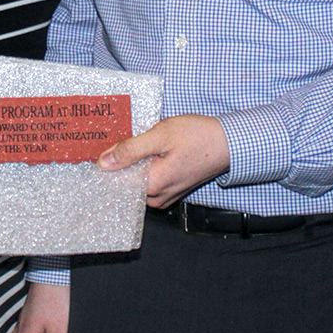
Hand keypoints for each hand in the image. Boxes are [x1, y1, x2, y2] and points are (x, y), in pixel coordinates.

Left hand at [97, 114, 228, 208]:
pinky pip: (151, 182)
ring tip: (142, 143)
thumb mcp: (160, 136)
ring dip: (136, 165)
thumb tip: (104, 162)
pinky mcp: (173, 190)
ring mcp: (167, 196)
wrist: (228, 142)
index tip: (106, 149)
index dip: (109, 164)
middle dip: (124, 162)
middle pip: (127, 182)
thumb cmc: (198, 137)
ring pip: (139, 182)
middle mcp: (158, 197)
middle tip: (128, 140)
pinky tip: (152, 152)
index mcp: (152, 186)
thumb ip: (130, 149)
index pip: (116, 182)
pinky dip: (148, 168)